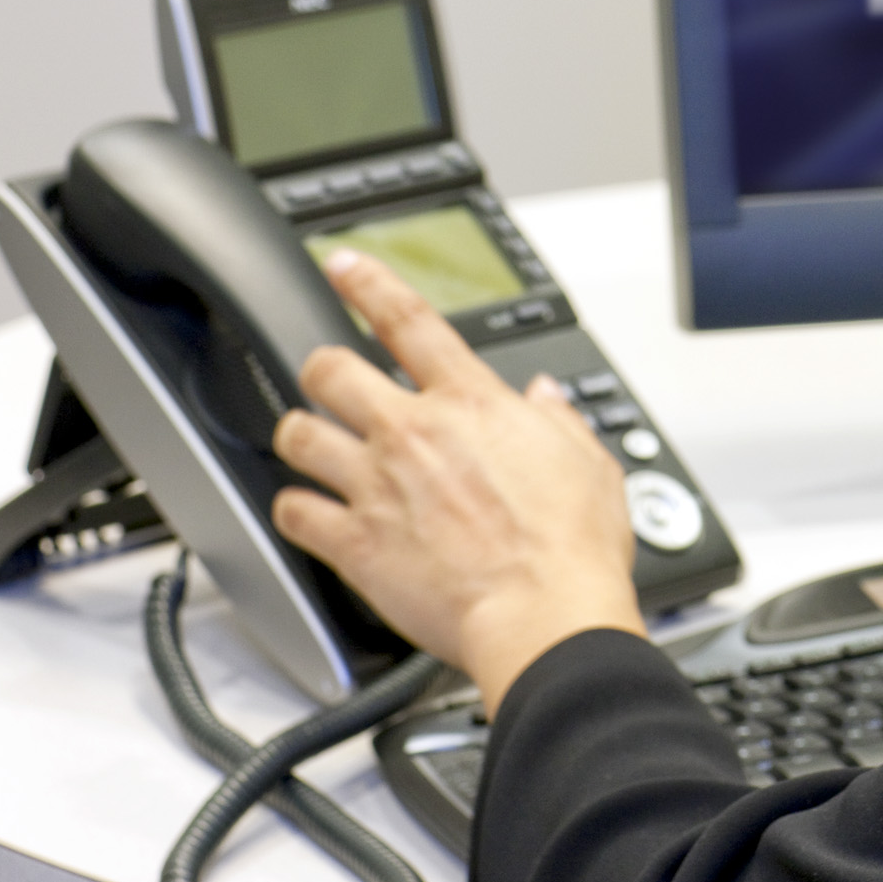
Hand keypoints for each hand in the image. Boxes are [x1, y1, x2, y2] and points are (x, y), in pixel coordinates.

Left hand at [269, 252, 645, 709]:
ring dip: (300, 437)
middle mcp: (414, 433)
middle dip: (322, 370)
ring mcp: (377, 486)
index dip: (370, 283)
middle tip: (329, 383)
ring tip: (311, 447)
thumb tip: (543, 399)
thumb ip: (559, 422)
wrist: (544, 615)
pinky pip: (293, 512)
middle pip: (330, 369)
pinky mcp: (354, 543)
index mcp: (472, 404)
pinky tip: (306, 515)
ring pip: (297, 434)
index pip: (408, 320)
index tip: (345, 266)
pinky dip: (294, 510)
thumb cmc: (572, 549)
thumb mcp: (589, 465)